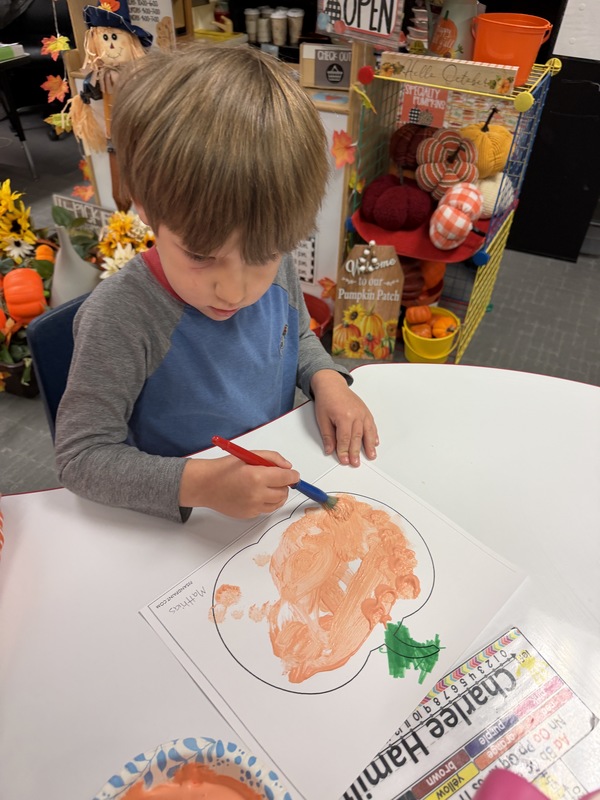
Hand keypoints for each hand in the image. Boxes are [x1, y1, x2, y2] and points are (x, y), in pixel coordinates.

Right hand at [179, 451, 299, 517]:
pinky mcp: (249, 515)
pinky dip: (266, 502)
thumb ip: (272, 458)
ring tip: (265, 485)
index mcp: (257, 476)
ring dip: (277, 494)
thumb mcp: (249, 455)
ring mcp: (253, 507)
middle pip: (284, 492)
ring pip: (278, 503)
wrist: (206, 485)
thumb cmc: (224, 469)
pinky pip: (266, 509)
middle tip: (275, 477)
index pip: (287, 478)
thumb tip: (288, 467)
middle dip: (284, 484)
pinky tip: (255, 493)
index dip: (293, 475)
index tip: (293, 475)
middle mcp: (257, 494)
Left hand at [311, 370, 378, 466]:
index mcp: (343, 416)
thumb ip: (327, 436)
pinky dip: (374, 434)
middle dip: (356, 452)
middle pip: (357, 437)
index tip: (344, 460)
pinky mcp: (365, 411)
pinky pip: (371, 425)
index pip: (345, 439)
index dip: (344, 451)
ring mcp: (362, 413)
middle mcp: (355, 415)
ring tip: (371, 456)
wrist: (332, 385)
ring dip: (369, 446)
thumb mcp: (322, 419)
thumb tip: (330, 450)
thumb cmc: (326, 400)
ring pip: (367, 432)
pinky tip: (375, 442)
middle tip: (356, 463)